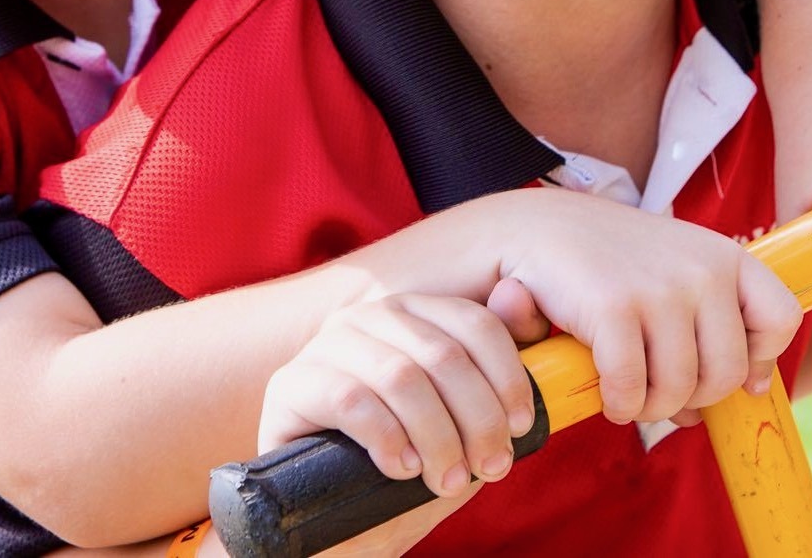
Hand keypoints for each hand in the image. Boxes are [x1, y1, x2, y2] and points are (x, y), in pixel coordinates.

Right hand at [258, 288, 543, 501]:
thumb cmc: (403, 463)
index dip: (506, 375)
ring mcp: (324, 347)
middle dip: (478, 418)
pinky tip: (400, 468)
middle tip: (490, 466)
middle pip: (442, 353)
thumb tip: (519, 293)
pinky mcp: (291, 386)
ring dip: (437, 438)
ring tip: (446, 479)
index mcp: (409, 316)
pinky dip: (387, 439)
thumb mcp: (459, 422)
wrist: (335, 519)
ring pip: (400, 376)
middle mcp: (366, 319)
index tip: (521, 428)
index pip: (470, 320)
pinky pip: (350, 400)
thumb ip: (491, 367)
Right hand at [491, 189, 801, 423]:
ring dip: (651, 406)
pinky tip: (606, 391)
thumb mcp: (670, 270)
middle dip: (690, 395)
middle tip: (655, 387)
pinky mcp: (615, 307)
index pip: (780, 317)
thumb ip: (712, 319)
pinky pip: (632, 388)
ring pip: (681, 390)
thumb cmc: (603, 260)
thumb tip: (747, 392)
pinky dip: (619, 402)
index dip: (756, 356)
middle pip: (727, 373)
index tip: (718, 367)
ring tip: (628, 390)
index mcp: (721, 254)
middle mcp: (700, 268)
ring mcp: (659, 287)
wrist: (530, 229)